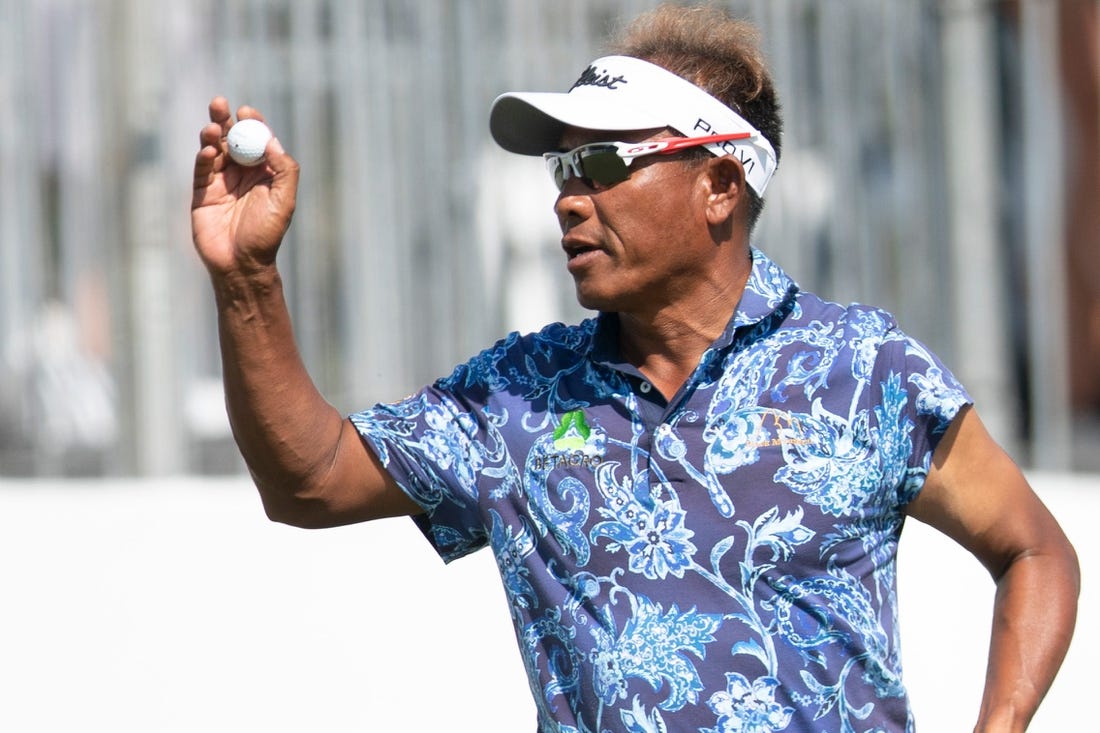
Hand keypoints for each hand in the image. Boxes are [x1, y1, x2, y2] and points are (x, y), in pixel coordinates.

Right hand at [191, 97, 299, 277]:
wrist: (241, 263)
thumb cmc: (267, 234)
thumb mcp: (284, 201)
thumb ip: (284, 170)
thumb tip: (271, 141)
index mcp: (264, 173)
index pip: (257, 141)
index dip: (252, 124)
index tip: (247, 112)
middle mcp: (242, 174)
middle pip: (232, 139)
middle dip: (225, 120)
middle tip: (221, 103)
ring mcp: (220, 182)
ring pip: (213, 150)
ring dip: (211, 135)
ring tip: (212, 126)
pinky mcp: (202, 193)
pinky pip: (201, 170)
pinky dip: (202, 157)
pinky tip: (207, 151)